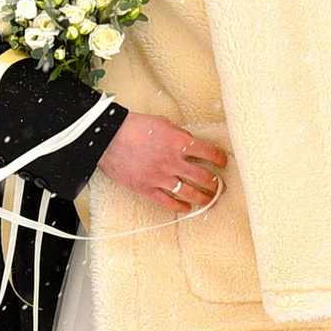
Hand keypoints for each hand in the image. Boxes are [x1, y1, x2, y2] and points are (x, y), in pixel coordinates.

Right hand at [99, 113, 228, 214]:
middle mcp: (172, 162)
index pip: (209, 152)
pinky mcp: (147, 189)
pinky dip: (181, 207)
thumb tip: (190, 142)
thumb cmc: (133, 127)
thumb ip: (179, 134)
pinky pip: (168, 203)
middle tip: (222, 187)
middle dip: (217, 184)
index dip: (220, 158)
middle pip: (204, 177)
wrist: (107, 138)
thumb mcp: (162, 122)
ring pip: (190, 193)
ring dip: (204, 198)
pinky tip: (188, 208)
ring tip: (211, 200)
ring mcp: (160, 177)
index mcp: (178, 142)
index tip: (223, 161)